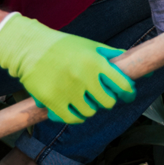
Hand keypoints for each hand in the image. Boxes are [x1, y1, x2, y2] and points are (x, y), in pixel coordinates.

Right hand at [0, 13, 134, 124]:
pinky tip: (74, 108)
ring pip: (90, 112)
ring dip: (90, 107)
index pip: (122, 85)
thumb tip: (132, 61)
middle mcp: (84, 77)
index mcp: (96, 62)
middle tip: (102, 96)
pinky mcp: (52, 101)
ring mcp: (68, 91)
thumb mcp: (90, 46)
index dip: (128, 92)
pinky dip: (76, 117)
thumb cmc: (63, 46)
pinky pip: (72, 119)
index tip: (128, 95)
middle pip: (108, 102)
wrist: (30, 48)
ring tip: (84, 99)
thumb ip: (110, 55)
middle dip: (107, 100)